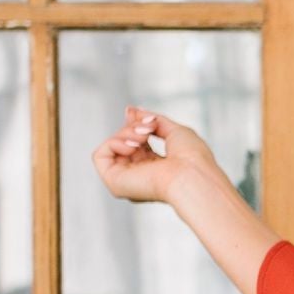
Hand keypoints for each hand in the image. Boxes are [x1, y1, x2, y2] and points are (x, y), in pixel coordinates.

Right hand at [91, 106, 225, 208]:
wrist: (192, 176)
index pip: (135, 142)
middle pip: (122, 141)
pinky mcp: (114, 183)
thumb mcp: (174, 130)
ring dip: (127, 133)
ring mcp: (127, 181)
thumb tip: (129, 110)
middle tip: (149, 127)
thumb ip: (150, 120)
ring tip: (145, 136)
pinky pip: (100, 155)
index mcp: (156, 168)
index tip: (144, 116)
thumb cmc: (192, 159)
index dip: (136, 125)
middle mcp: (140, 177)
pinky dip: (114, 143)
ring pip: (112, 145)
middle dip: (134, 127)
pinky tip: (133, 147)